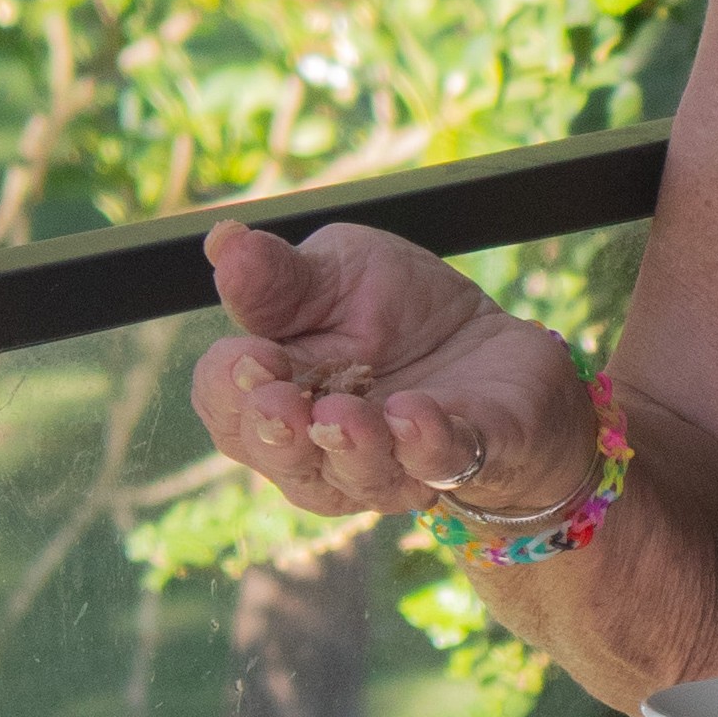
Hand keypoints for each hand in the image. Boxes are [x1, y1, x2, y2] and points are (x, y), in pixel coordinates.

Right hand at [191, 221, 593, 525]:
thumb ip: (283, 277)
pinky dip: (427, 443)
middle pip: (282, 459)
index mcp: (277, 396)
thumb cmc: (398, 311)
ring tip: (345, 415)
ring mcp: (395, 465)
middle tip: (278, 403)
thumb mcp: (339, 272)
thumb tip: (223, 241)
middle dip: (276, 433)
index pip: (228, 407)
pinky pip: (443, 462)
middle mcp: (323, 451)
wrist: (494, 343)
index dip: (230, 387)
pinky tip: (414, 415)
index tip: (248, 354)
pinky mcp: (466, 457)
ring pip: (360, 475)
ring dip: (353, 445)